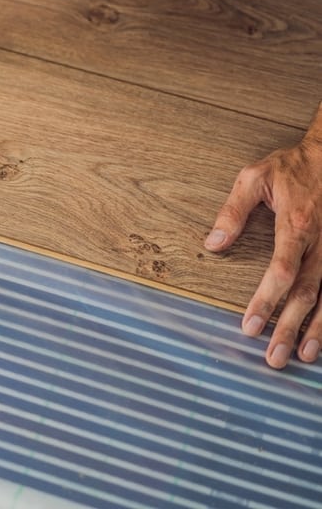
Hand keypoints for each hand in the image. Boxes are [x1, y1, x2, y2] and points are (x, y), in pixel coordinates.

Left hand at [205, 114, 321, 368]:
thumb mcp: (255, 178)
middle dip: (290, 327)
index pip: (281, 272)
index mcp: (298, 225)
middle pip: (307, 293)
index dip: (266, 301)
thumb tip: (212, 243)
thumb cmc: (293, 166)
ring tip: (303, 355)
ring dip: (318, 329)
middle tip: (274, 358)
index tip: (249, 327)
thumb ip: (233, 211)